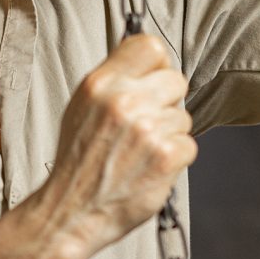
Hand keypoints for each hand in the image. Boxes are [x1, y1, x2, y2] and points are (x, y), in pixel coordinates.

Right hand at [32, 34, 195, 257]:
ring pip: (184, 117)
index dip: (157, 66)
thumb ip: (113, 82)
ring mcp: (147, 129)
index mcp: (100, 83)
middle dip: (167, 103)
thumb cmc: (77, 162)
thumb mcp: (81, 108)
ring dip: (169, 135)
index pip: (150, 46)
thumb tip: (147, 64)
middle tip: (146, 127)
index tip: (153, 82)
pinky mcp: (165, 157)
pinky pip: (189, 145)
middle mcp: (123, 101)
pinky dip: (174, 160)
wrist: (70, 211)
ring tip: (141, 153)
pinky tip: (150, 168)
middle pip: (176, 80)